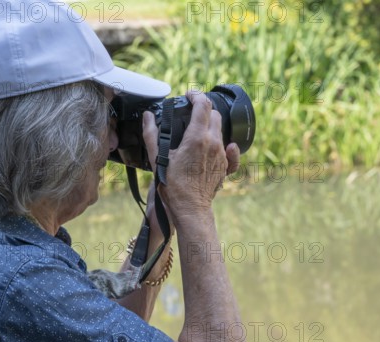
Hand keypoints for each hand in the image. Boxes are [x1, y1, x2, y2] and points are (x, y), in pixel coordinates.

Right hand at [141, 91, 239, 219]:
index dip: (195, 95)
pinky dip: (225, 143)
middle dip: (203, 109)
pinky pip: (231, 149)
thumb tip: (148, 116)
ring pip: (220, 130)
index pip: (202, 105)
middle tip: (190, 113)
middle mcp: (214, 142)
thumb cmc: (172, 185)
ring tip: (196, 131)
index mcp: (197, 137)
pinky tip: (219, 145)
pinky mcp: (226, 166)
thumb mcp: (157, 158)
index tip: (188, 95)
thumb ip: (151, 134)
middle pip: (214, 114)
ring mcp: (222, 154)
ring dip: (209, 125)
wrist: (190, 208)